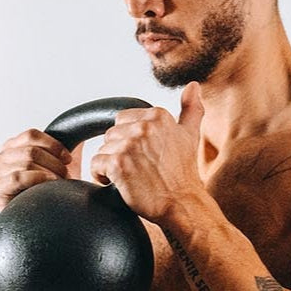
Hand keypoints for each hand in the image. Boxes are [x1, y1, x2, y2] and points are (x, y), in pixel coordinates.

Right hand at [0, 129, 80, 207]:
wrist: (39, 227)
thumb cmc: (47, 196)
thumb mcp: (54, 168)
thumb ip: (59, 150)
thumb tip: (80, 129)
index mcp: (11, 148)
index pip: (31, 135)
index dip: (53, 145)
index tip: (68, 159)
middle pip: (31, 149)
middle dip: (54, 163)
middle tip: (66, 177)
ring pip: (27, 161)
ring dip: (49, 173)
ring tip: (59, 185)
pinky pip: (18, 176)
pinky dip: (38, 179)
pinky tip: (49, 187)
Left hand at [88, 81, 206, 223]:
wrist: (183, 204)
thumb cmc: (184, 173)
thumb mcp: (190, 136)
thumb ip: (190, 109)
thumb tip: (193, 86)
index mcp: (157, 116)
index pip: (123, 120)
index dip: (129, 140)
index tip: (142, 157)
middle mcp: (143, 127)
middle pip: (112, 134)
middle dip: (119, 152)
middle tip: (136, 169)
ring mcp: (130, 145)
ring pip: (103, 150)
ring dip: (111, 165)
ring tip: (129, 178)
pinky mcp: (118, 164)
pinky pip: (96, 165)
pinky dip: (102, 176)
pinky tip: (117, 184)